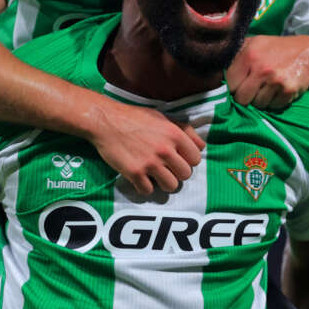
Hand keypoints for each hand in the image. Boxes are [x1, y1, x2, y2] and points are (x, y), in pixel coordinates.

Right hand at [87, 97, 205, 194]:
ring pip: (171, 186)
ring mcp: (150, 163)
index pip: (196, 158)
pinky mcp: (134, 173)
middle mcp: (165, 150)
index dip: (188, 160)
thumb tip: (201, 146)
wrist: (106, 121)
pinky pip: (148, 190)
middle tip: (166, 167)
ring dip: (164, 182)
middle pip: (186, 175)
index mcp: (175, 135)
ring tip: (155, 175)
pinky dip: (144, 186)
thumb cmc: (135, 118)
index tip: (178, 159)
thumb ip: (184, 131)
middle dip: (177, 172)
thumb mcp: (163, 117)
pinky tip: (140, 177)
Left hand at [226, 35, 308, 108]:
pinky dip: (274, 102)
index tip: (237, 87)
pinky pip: (273, 107)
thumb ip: (236, 55)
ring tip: (267, 89)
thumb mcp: (255, 43)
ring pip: (257, 105)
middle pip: (241, 99)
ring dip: (260, 101)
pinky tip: (278, 91)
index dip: (232, 88)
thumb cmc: (276, 49)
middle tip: (252, 90)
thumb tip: (215, 72)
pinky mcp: (288, 91)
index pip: (229, 84)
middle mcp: (261, 68)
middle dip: (245, 98)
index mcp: (249, 55)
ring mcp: (276, 81)